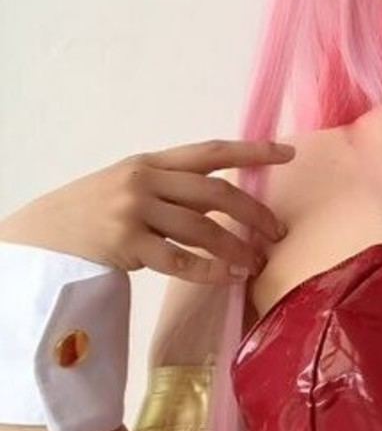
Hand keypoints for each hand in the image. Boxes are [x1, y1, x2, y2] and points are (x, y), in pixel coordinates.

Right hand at [0, 139, 295, 284]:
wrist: (43, 234)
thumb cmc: (93, 212)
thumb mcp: (130, 185)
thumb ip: (171, 187)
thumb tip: (227, 201)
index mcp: (151, 162)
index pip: (211, 151)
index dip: (252, 151)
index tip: (288, 153)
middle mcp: (145, 181)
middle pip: (216, 193)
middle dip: (253, 214)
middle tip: (277, 233)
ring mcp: (134, 211)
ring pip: (202, 230)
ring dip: (236, 249)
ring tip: (256, 264)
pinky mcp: (125, 244)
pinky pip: (177, 260)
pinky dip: (207, 271)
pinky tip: (227, 279)